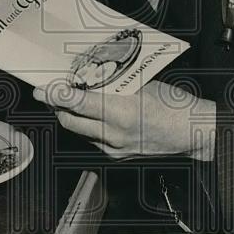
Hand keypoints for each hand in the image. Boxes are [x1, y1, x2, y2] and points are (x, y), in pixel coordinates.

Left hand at [33, 79, 216, 160]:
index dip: (57, 95)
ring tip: (71, 100)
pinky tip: (93, 115)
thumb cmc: (173, 104)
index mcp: (122, 112)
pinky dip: (87, 126)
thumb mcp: (142, 84)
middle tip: (51, 92)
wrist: (191, 131)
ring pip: (79, 131)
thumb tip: (87, 78)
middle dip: (58, 106)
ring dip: (72, 116)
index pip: (78, 103)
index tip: (42, 89)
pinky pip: (92, 139)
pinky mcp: (116, 155)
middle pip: (71, 121)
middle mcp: (114, 133)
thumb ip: (112, 84)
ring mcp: (114, 147)